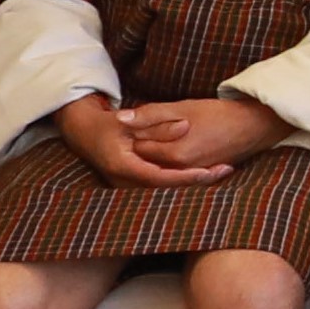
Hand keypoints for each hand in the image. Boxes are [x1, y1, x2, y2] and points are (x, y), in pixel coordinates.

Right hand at [56, 92, 228, 188]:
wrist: (84, 134)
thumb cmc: (106, 124)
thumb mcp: (129, 120)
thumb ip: (157, 125)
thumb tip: (184, 127)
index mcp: (123, 166)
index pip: (160, 177)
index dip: (185, 176)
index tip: (209, 172)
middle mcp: (125, 182)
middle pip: (167, 188)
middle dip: (196, 180)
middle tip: (225, 169)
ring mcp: (128, 185)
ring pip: (165, 188)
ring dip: (193, 181)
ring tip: (222, 170)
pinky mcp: (133, 184)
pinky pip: (161, 184)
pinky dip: (181, 179)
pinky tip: (204, 173)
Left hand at [122, 95, 292, 174]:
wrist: (253, 126)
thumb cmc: (218, 113)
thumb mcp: (182, 108)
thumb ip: (150, 114)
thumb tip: (120, 118)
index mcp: (174, 154)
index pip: (139, 148)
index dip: (135, 134)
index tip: (138, 122)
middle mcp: (181, 170)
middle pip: (148, 160)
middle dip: (144, 145)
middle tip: (145, 129)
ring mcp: (192, 174)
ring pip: (162, 167)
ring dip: (157, 154)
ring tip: (161, 137)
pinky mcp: (201, 174)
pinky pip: (177, 171)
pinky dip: (171, 162)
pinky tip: (174, 149)